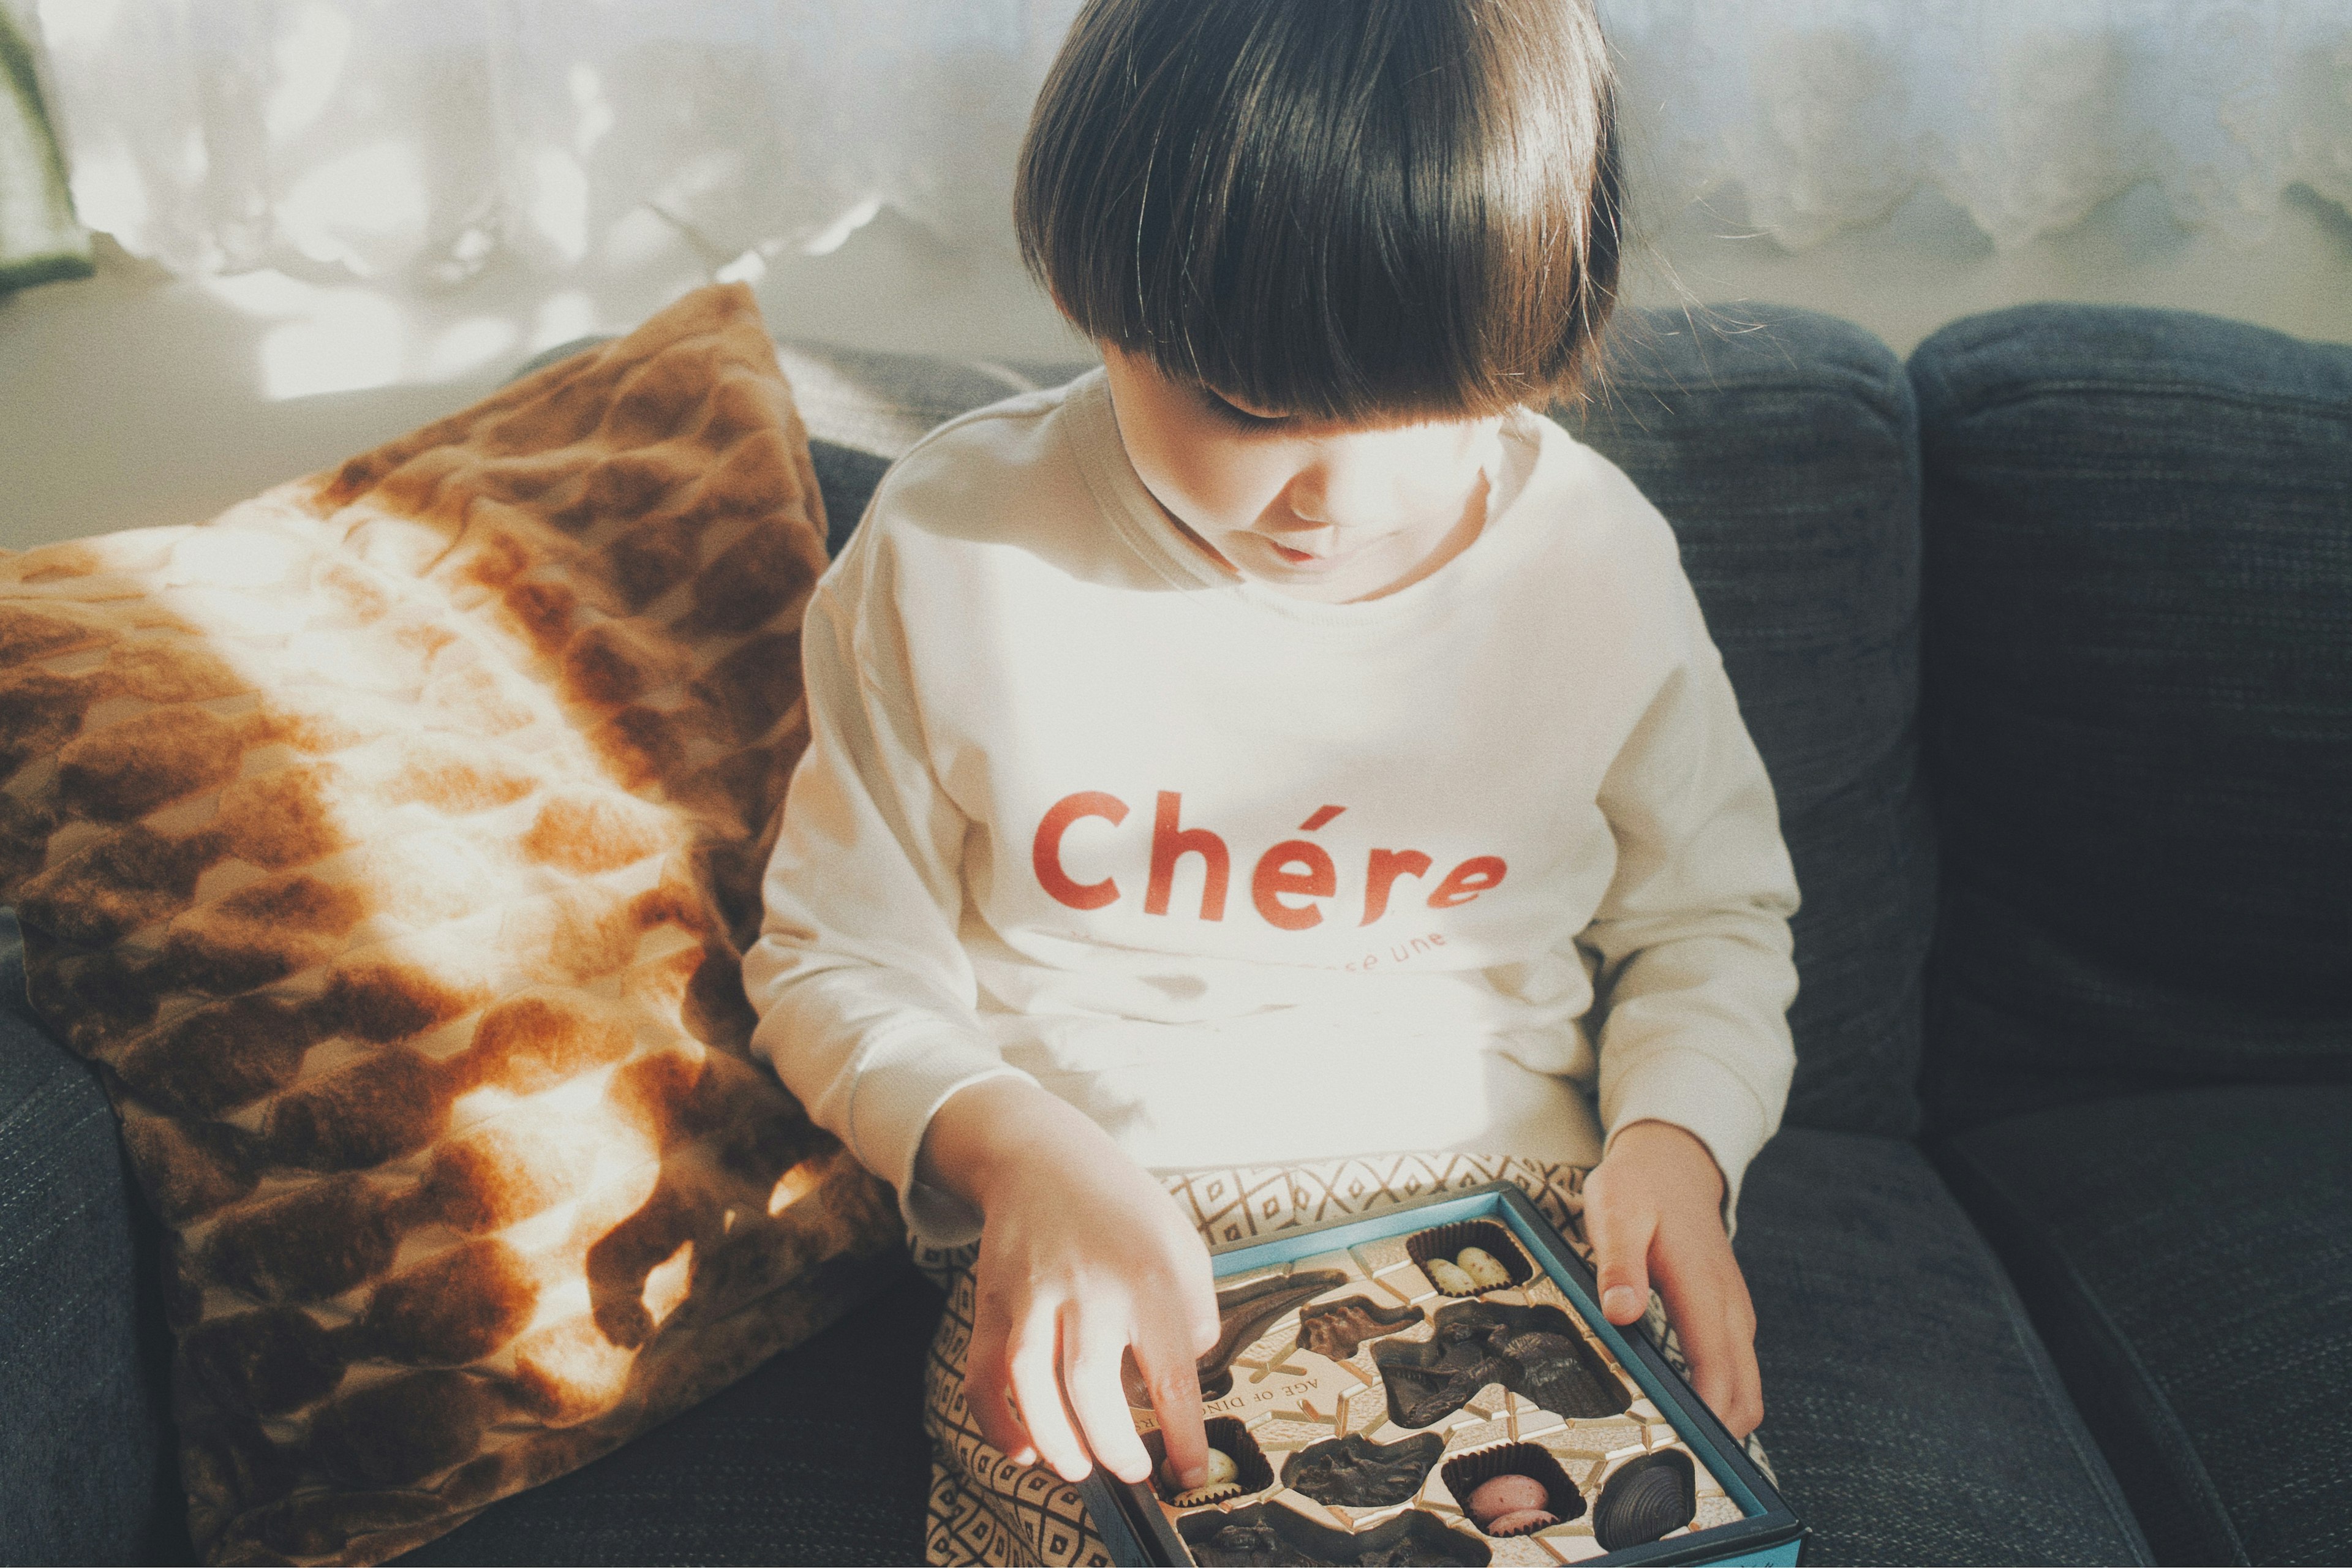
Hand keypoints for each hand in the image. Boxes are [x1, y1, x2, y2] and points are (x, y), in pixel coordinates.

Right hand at [918, 1077, 1220, 1487]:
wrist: (1042, 1158)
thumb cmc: (1123, 1210)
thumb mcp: (1183, 1247)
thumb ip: (1193, 1315)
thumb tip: (1183, 1379)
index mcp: (1149, 1277)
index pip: (1171, 1375)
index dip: (1183, 1438)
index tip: (1190, 1475)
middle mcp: (1088, 1287)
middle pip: (1092, 1386)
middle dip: (1114, 1448)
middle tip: (1133, 1472)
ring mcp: (1031, 1295)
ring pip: (1030, 1383)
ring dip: (1056, 1441)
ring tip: (1079, 1469)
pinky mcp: (991, 1304)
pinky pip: (983, 1375)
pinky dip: (997, 1421)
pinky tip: (1023, 1449)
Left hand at [1581, 1119, 1762, 1437]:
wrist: (1673, 1163)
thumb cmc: (1640, 1189)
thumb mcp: (1615, 1213)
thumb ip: (1618, 1264)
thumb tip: (1622, 1314)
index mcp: (1704, 1291)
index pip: (1719, 1376)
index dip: (1706, 1423)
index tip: (1678, 1452)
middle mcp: (1730, 1311)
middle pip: (1743, 1398)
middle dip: (1715, 1436)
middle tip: (1666, 1460)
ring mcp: (1733, 1316)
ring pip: (1744, 1389)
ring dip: (1717, 1421)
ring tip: (1669, 1444)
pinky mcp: (1727, 1319)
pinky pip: (1733, 1373)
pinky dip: (1716, 1399)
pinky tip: (1678, 1410)